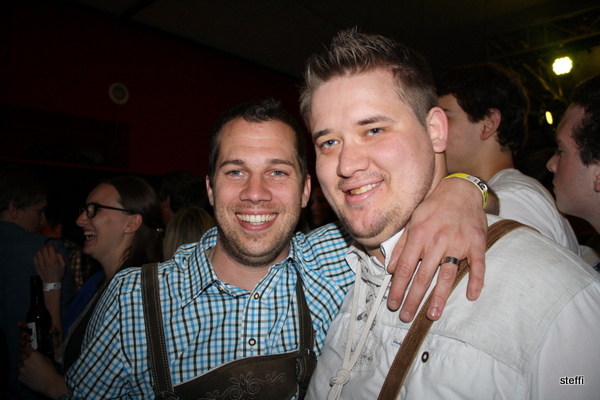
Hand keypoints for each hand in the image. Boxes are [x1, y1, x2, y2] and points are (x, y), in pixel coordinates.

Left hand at [18, 345, 67, 398]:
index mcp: (34, 355)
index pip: (26, 348)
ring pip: (19, 365)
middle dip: (25, 357)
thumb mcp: (47, 359)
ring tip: (29, 370)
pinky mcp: (20, 377)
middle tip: (29, 361)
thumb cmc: (50, 370)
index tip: (27, 351)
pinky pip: (19, 374)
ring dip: (23, 366)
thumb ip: (38, 356)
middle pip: (21, 355)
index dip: (27, 349)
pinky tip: (29, 376)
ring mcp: (21, 370)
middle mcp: (26, 361)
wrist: (49, 383)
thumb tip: (34, 355)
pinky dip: (23, 374)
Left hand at [34, 244, 65, 282]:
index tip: (52, 245)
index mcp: (54, 260)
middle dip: (46, 246)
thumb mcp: (63, 265)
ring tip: (43, 251)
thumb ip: (60, 257)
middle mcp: (46, 260)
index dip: (51, 245)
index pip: (50, 248)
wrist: (51, 282)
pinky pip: (34, 257)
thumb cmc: (58, 273)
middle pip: (44, 249)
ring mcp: (40, 263)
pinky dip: (36, 254)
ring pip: (38, 252)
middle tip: (48, 247)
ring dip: (41, 250)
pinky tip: (39, 255)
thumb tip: (56, 252)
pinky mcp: (36, 266)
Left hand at [386, 177, 486, 321]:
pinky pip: (477, 265)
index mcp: (419, 236)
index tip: (392, 303)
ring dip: (439, 296)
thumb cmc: (433, 206)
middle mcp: (436, 241)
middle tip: (406, 316)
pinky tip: (471, 295)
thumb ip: (401, 245)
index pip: (405, 268)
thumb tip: (389, 267)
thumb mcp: (412, 220)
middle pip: (422, 276)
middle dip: (413, 298)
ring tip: (432, 315)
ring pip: (446, 274)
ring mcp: (458, 243)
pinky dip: (476, 280)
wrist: (461, 190)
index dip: (397, 288)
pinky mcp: (476, 243)